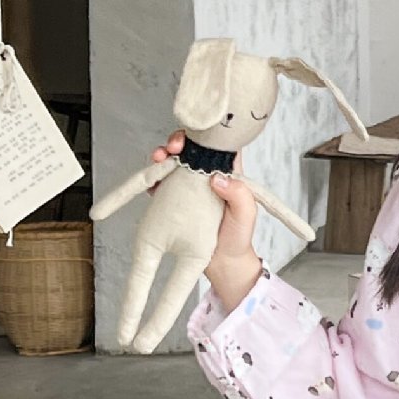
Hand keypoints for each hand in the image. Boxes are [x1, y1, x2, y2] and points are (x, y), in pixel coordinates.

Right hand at [152, 133, 257, 307]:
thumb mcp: (246, 215)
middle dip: (178, 141)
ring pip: (174, 161)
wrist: (223, 263)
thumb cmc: (238, 237)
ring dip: (163, 155)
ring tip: (158, 158)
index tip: (193, 138)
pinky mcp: (174, 198)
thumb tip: (218, 178)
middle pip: (191, 148)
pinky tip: (151, 179)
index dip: (204, 135)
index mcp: (228, 173)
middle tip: (172, 147)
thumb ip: (240, 196)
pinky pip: (161, 182)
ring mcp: (189, 186)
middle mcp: (207, 174)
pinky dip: (153, 176)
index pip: (217, 145)